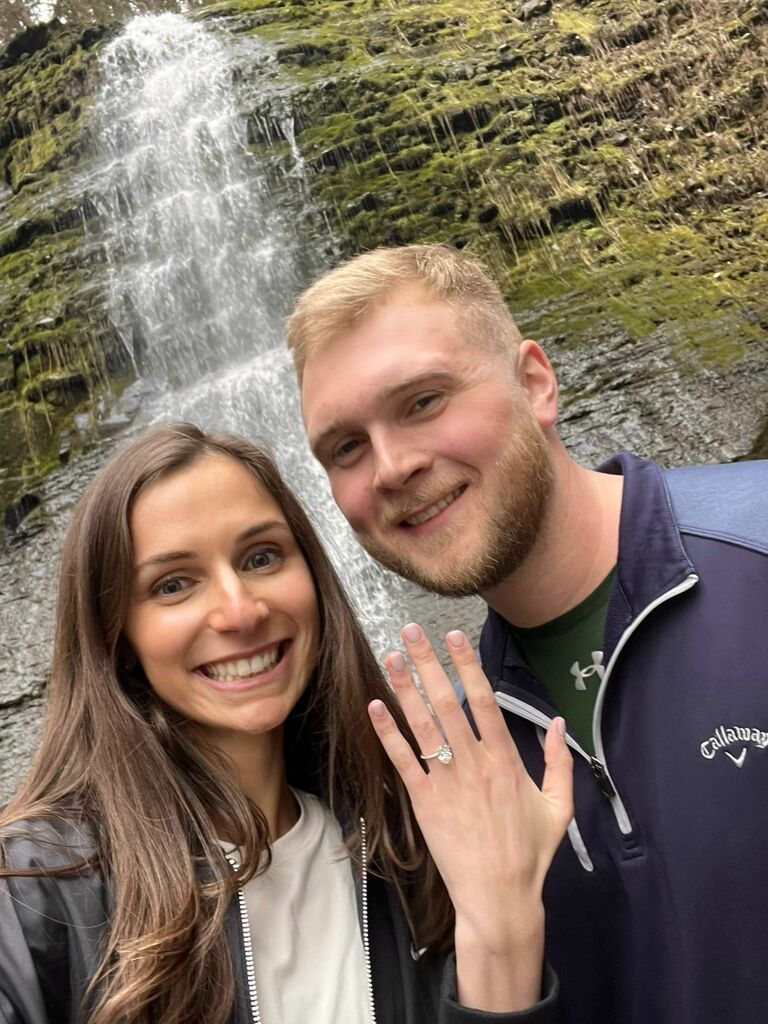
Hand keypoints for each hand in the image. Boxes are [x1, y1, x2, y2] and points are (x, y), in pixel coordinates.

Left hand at [368, 623, 572, 1011]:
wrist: (499, 898)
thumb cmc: (531, 854)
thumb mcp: (559, 807)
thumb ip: (560, 763)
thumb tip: (559, 723)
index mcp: (506, 760)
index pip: (483, 700)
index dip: (467, 665)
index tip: (455, 636)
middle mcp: (473, 763)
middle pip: (447, 703)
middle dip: (428, 663)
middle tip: (411, 631)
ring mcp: (446, 782)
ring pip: (422, 726)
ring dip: (405, 689)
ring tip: (391, 656)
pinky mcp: (424, 803)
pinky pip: (403, 762)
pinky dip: (387, 734)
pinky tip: (374, 707)